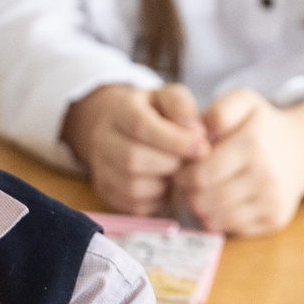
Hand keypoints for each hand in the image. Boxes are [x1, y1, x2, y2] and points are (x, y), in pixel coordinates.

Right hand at [63, 82, 206, 215]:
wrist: (121, 128)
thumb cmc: (153, 113)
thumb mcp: (169, 97)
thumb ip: (183, 107)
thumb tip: (196, 132)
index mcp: (120, 110)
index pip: (141, 126)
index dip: (174, 141)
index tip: (203, 148)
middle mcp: (103, 139)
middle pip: (133, 159)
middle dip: (170, 164)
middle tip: (190, 162)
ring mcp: (101, 168)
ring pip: (133, 187)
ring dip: (164, 185)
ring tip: (177, 172)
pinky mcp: (107, 192)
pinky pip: (135, 206)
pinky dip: (157, 200)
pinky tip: (165, 184)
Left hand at [174, 92, 303, 237]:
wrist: (302, 150)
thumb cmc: (262, 126)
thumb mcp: (244, 102)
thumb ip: (219, 110)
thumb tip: (199, 133)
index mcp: (253, 144)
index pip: (200, 174)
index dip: (183, 176)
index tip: (181, 170)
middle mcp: (266, 175)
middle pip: (205, 200)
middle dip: (188, 195)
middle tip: (185, 186)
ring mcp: (272, 201)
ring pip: (217, 219)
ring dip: (200, 210)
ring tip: (200, 195)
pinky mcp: (275, 220)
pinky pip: (234, 230)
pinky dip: (220, 221)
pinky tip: (219, 205)